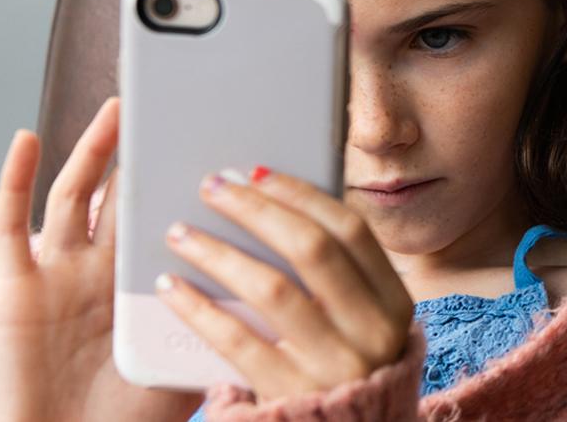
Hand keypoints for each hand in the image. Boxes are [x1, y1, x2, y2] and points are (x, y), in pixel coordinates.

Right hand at [0, 97, 202, 421]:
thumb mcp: (180, 372)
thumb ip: (216, 336)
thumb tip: (276, 307)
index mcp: (138, 287)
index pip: (166, 220)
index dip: (185, 187)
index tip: (218, 153)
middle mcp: (99, 273)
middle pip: (124, 198)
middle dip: (146, 155)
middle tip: (172, 110)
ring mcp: (57, 274)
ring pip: (75, 195)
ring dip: (94, 149)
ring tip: (119, 108)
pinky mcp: (16, 286)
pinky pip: (10, 225)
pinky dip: (13, 179)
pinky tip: (27, 140)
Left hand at [154, 167, 414, 403]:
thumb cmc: (344, 368)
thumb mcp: (362, 322)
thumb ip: (338, 275)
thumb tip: (275, 203)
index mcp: (394, 304)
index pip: (351, 230)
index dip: (301, 195)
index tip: (256, 172)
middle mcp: (372, 332)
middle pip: (311, 249)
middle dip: (256, 209)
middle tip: (212, 187)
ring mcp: (333, 366)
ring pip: (271, 289)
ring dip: (219, 252)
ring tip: (180, 232)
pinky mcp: (289, 394)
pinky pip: (237, 340)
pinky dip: (200, 307)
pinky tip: (172, 287)